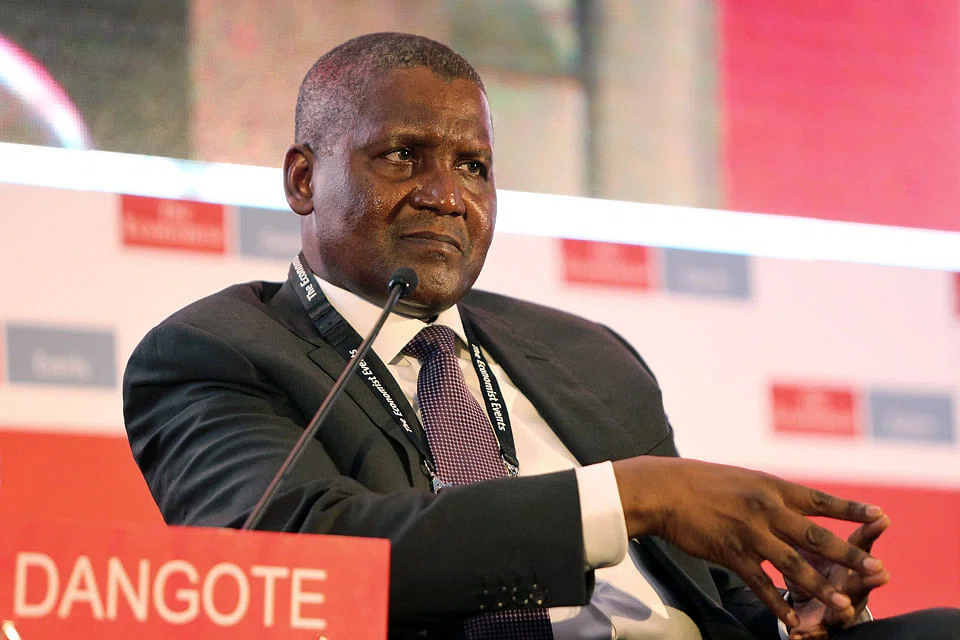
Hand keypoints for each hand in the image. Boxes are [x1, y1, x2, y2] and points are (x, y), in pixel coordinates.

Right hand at [611, 457, 887, 628]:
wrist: (665, 490)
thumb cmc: (702, 482)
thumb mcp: (744, 480)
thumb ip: (771, 495)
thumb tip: (795, 504)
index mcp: (772, 488)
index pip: (820, 500)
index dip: (852, 510)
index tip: (881, 516)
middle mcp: (766, 509)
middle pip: (815, 536)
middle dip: (849, 556)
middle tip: (877, 570)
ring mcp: (750, 533)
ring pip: (793, 565)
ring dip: (821, 588)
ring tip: (845, 606)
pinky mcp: (730, 553)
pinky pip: (760, 583)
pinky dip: (778, 603)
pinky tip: (793, 620)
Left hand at [786, 515, 890, 639]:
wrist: (806, 602)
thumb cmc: (810, 562)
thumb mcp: (811, 545)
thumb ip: (816, 531)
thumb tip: (822, 502)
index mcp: (845, 562)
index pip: (860, 544)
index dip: (870, 531)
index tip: (883, 517)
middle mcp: (849, 585)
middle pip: (860, 581)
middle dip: (869, 578)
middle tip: (882, 574)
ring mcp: (839, 607)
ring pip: (844, 610)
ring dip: (844, 610)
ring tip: (846, 609)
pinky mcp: (821, 626)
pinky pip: (816, 632)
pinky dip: (808, 633)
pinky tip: (797, 635)